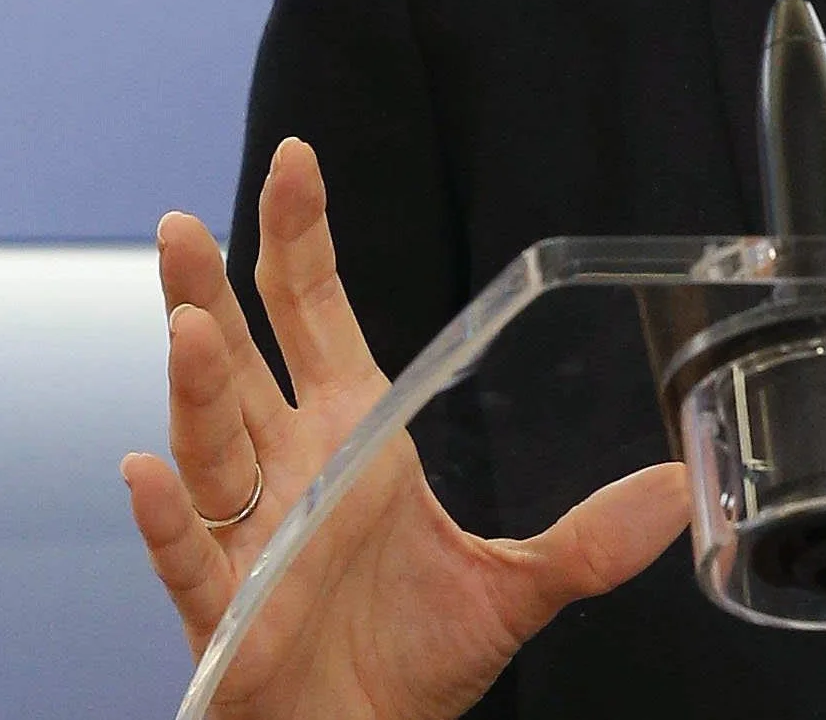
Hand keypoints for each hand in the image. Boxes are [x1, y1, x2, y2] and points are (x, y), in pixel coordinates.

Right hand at [124, 138, 688, 719]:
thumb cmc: (415, 662)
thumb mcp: (518, 587)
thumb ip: (592, 539)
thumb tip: (679, 491)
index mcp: (351, 437)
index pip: (313, 316)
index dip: (299, 241)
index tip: (296, 163)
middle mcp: (288, 472)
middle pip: (239, 362)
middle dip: (210, 291)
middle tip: (187, 225)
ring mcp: (249, 538)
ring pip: (206, 445)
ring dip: (194, 386)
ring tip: (189, 326)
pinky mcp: (226, 614)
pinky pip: (189, 559)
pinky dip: (167, 519)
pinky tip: (146, 473)